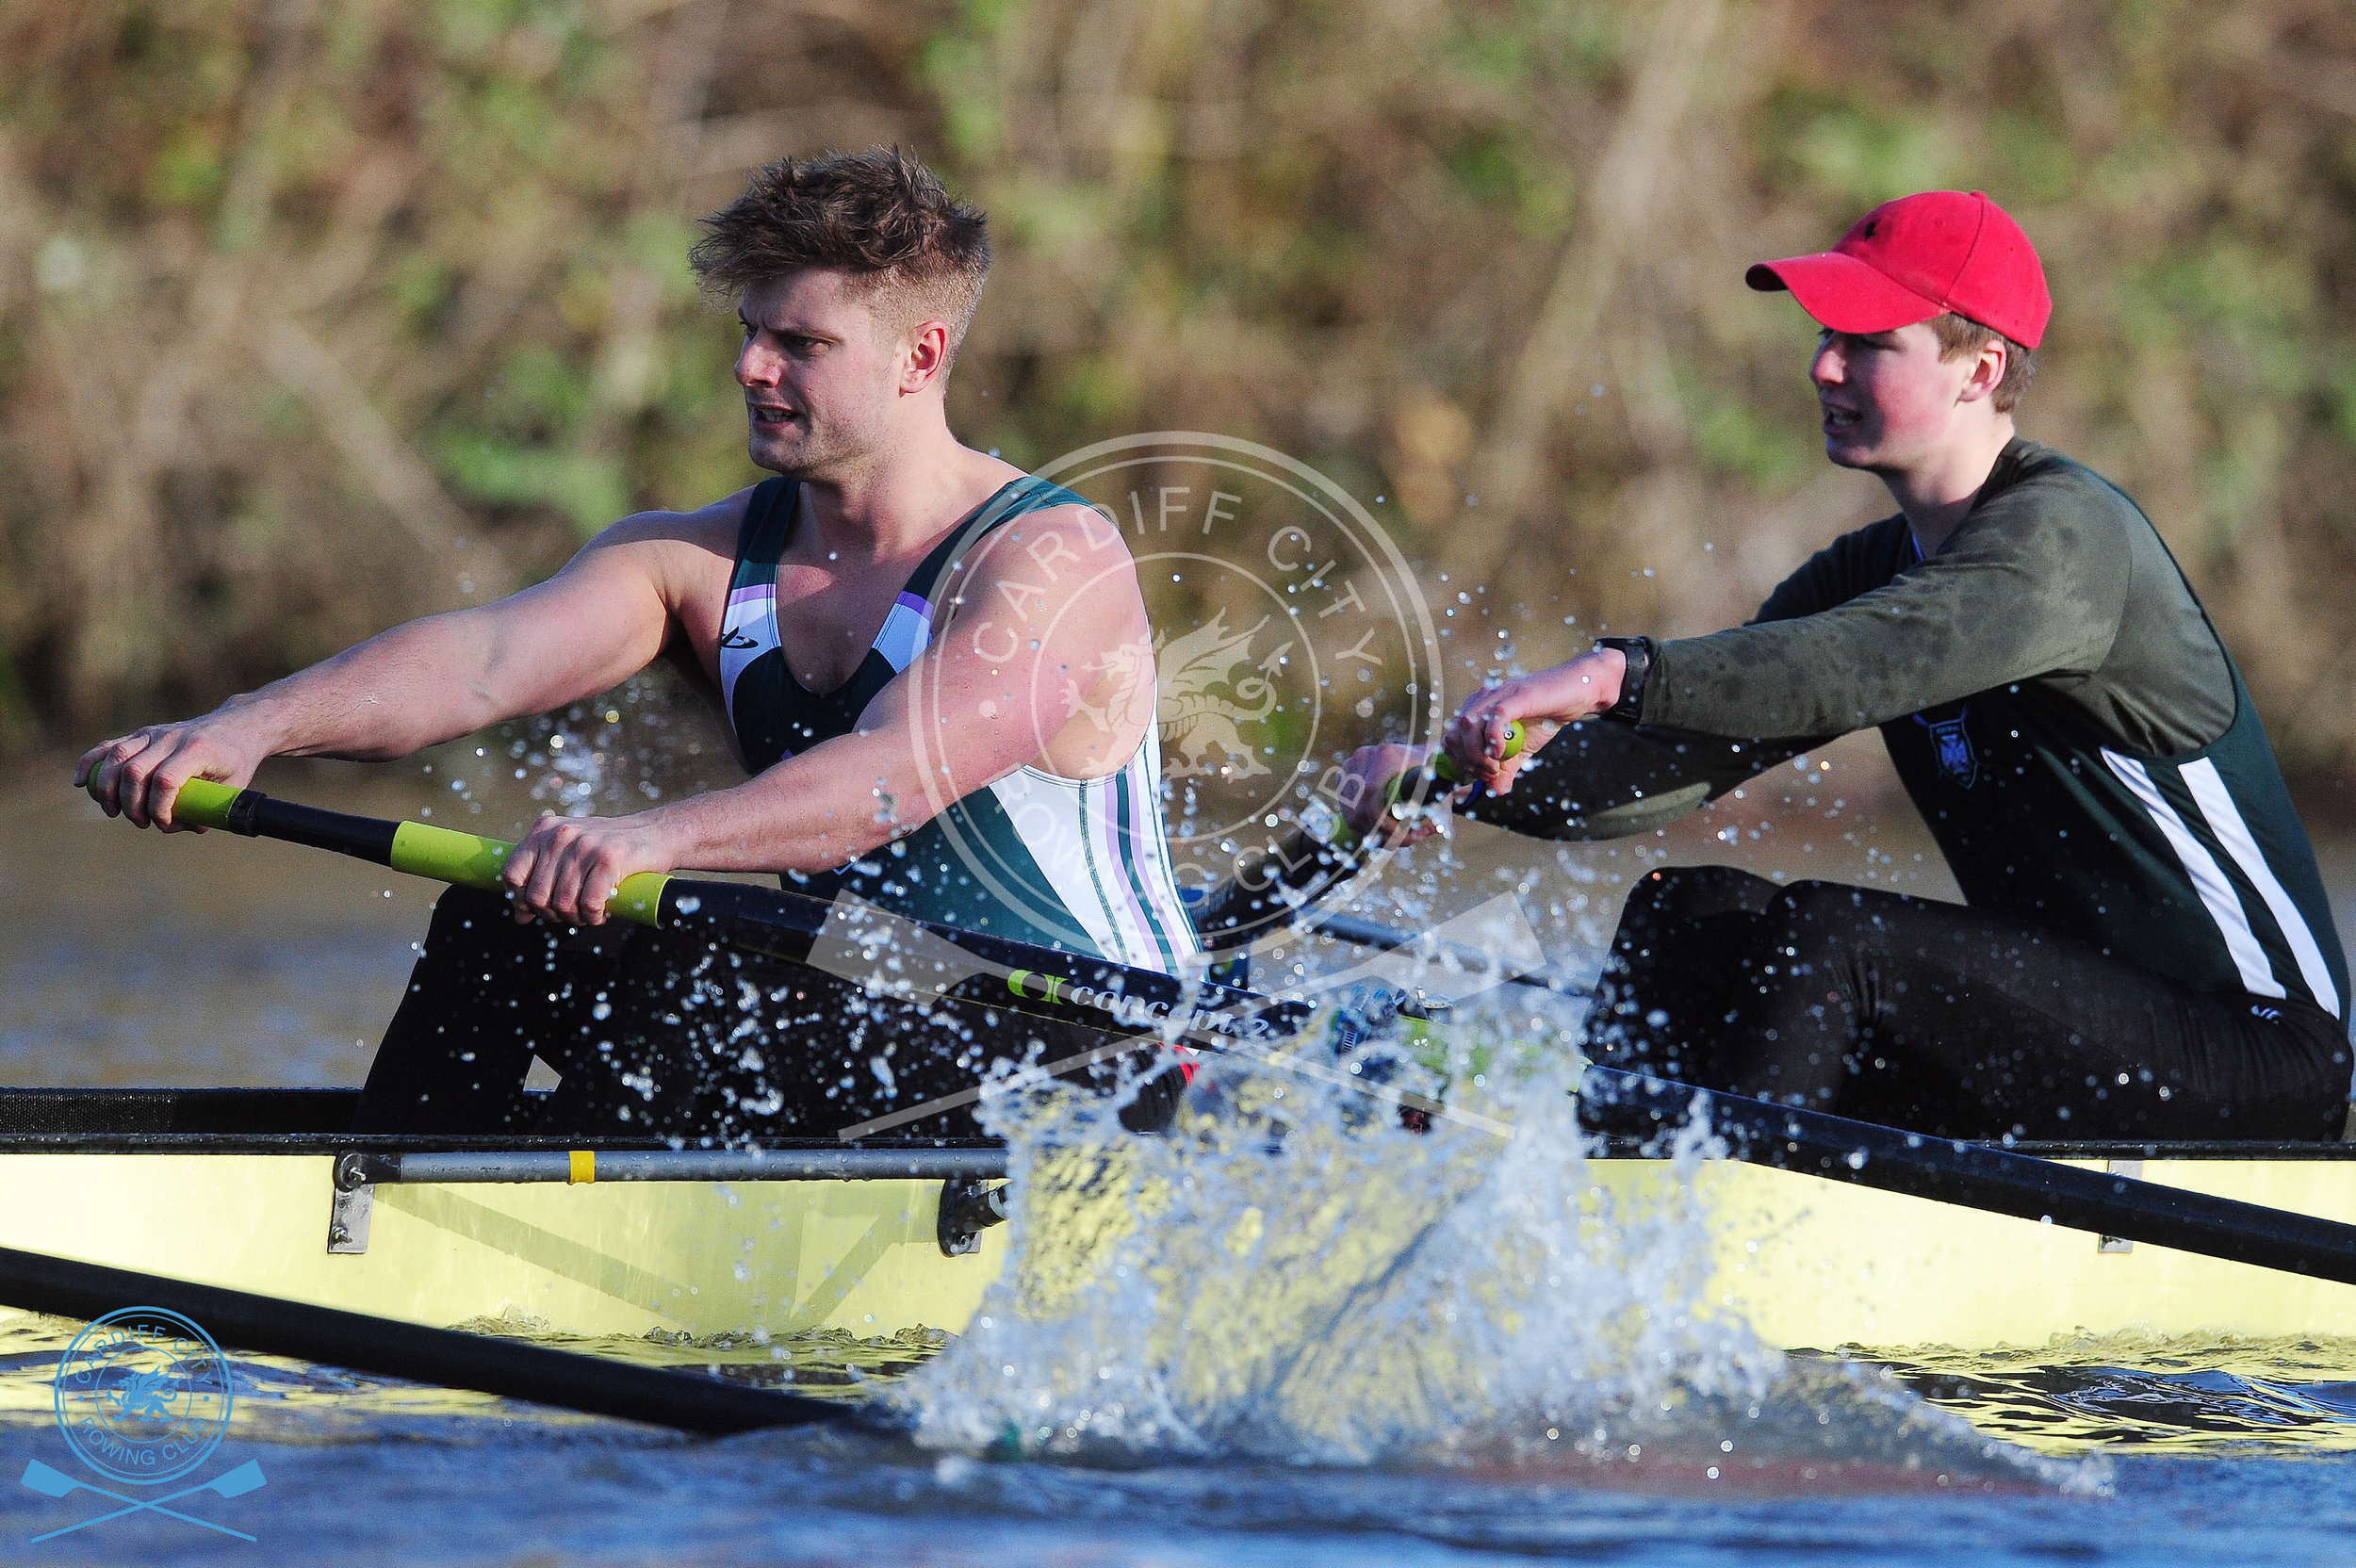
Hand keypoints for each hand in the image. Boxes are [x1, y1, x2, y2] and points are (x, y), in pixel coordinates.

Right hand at [74, 715, 268, 830]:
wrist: (236, 727)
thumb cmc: (236, 761)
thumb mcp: (234, 786)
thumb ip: (209, 810)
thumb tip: (184, 827)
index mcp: (197, 750)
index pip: (166, 779)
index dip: (159, 807)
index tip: (163, 823)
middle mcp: (171, 738)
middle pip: (135, 771)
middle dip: (131, 805)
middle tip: (141, 822)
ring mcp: (153, 734)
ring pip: (117, 758)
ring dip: (107, 790)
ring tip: (114, 812)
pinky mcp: (141, 735)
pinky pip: (109, 747)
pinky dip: (90, 764)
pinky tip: (81, 783)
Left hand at [500, 810, 678, 925]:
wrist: (656, 833)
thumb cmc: (609, 848)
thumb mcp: (570, 854)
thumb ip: (543, 877)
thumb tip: (520, 916)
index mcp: (545, 830)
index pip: (512, 874)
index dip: (520, 899)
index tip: (537, 909)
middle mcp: (561, 835)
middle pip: (537, 896)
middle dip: (553, 914)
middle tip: (570, 914)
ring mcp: (584, 845)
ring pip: (563, 904)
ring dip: (576, 918)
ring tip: (588, 915)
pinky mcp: (608, 859)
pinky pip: (589, 904)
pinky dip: (594, 917)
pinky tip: (601, 914)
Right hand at [1337, 741, 1444, 846]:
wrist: (1418, 759)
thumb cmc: (1431, 775)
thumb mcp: (1441, 791)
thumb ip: (1441, 812)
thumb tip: (1431, 831)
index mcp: (1386, 755)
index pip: (1372, 794)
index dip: (1385, 823)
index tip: (1404, 837)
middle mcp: (1363, 757)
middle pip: (1361, 809)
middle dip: (1382, 833)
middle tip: (1404, 841)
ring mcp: (1350, 766)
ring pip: (1353, 815)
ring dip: (1374, 833)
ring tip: (1396, 837)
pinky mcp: (1343, 778)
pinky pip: (1348, 813)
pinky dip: (1364, 826)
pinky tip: (1383, 828)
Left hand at [1441, 648, 1626, 793]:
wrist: (1575, 694)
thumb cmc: (1546, 717)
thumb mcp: (1522, 750)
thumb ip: (1507, 769)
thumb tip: (1497, 791)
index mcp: (1477, 710)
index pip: (1450, 740)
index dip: (1461, 763)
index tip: (1483, 775)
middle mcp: (1481, 699)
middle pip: (1453, 735)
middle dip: (1468, 762)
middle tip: (1492, 773)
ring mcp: (1497, 695)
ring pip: (1467, 726)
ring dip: (1478, 754)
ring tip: (1498, 766)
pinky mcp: (1515, 695)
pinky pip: (1493, 717)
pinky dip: (1493, 739)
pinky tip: (1502, 752)